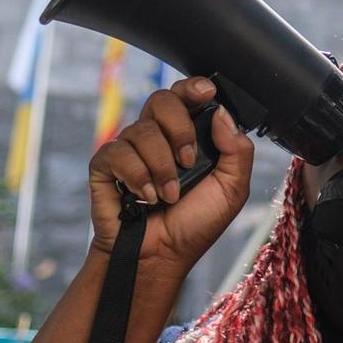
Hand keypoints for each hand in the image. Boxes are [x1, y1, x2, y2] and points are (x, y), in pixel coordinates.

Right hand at [88, 77, 253, 271]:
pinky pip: (117, 152)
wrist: (162, 256)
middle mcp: (156, 137)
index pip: (186, 96)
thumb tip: (222, 112)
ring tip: (169, 195)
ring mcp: (129, 149)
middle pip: (161, 100)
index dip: (192, 87)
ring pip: (142, 130)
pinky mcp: (105, 166)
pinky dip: (137, 176)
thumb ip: (237, 150)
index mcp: (186, 135)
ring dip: (161, 166)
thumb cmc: (194, 224)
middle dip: (179, 128)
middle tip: (188, 160)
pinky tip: (145, 198)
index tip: (206, 93)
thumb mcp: (231, 189)